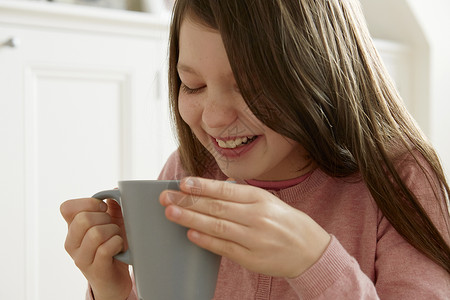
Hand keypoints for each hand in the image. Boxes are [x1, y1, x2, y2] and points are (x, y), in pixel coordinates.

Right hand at [60, 198, 131, 299]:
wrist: (116, 280)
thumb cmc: (114, 247)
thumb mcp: (112, 223)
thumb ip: (111, 206)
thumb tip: (114, 191)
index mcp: (72, 229)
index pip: (67, 208)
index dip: (88, 202)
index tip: (104, 208)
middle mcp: (71, 243)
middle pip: (83, 219)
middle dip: (106, 219)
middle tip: (113, 228)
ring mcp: (81, 258)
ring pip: (96, 233)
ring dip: (114, 232)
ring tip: (117, 239)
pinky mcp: (94, 269)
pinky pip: (106, 247)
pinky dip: (118, 243)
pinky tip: (119, 248)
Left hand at [159, 177, 330, 277]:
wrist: (310, 250)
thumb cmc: (286, 222)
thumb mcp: (269, 201)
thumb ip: (242, 194)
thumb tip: (213, 186)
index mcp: (260, 199)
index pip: (225, 190)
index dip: (202, 186)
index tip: (182, 182)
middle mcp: (256, 217)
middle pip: (216, 207)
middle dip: (189, 201)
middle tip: (166, 197)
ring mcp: (254, 238)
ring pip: (217, 226)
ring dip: (191, 219)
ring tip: (171, 212)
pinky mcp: (251, 258)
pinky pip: (224, 248)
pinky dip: (206, 241)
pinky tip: (190, 234)